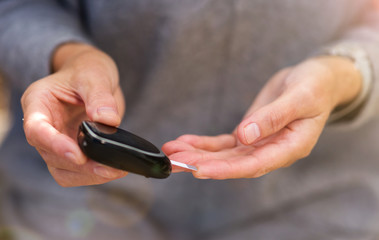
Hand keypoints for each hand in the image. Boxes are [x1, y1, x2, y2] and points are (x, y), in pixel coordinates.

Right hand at [21, 43, 126, 185]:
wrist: (94, 76)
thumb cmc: (87, 70)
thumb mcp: (94, 74)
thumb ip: (99, 95)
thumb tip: (107, 120)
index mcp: (39, 103)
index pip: (37, 130)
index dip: (55, 145)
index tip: (79, 156)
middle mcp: (44, 126)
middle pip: (51, 156)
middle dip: (81, 166)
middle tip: (110, 168)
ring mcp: (58, 140)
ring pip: (63, 170)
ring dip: (88, 175)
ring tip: (115, 171)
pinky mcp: (74, 150)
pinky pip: (79, 171)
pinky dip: (95, 174)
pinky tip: (114, 169)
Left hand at [163, 56, 361, 178]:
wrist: (315, 79)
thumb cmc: (315, 86)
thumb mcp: (301, 97)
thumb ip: (273, 117)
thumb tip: (246, 136)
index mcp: (290, 147)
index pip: (254, 165)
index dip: (226, 169)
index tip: (199, 169)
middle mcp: (272, 150)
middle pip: (233, 164)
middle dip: (202, 162)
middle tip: (175, 160)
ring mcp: (259, 144)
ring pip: (224, 155)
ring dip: (198, 154)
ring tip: (172, 151)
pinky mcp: (249, 134)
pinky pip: (224, 143)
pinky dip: (204, 143)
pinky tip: (186, 141)